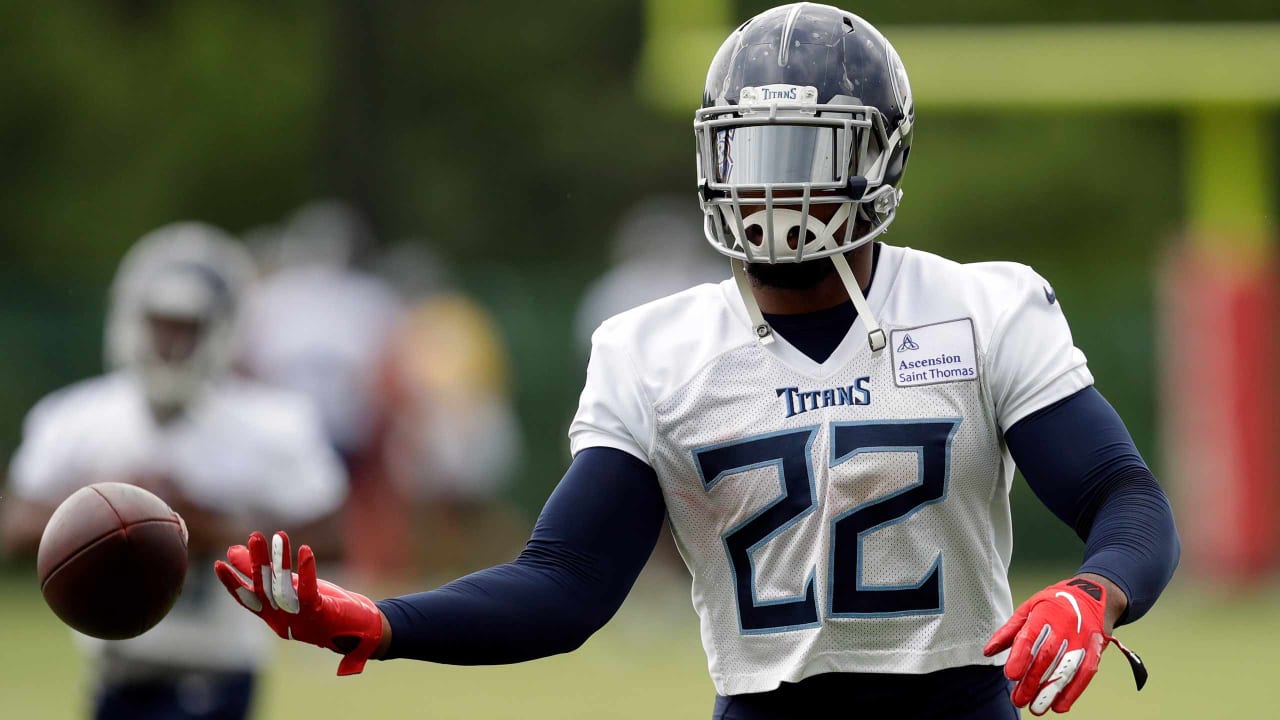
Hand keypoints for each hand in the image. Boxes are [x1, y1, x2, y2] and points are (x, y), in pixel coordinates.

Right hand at [214, 531, 384, 674]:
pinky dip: (306, 571)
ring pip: (285, 588)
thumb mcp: (288, 588)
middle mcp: (282, 620)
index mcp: (272, 616)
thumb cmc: (319, 607)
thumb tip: (232, 551)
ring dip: (281, 560)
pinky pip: (310, 591)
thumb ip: (263, 574)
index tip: (218, 564)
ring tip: (279, 535)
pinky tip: (305, 551)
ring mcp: (300, 619)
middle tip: (255, 536)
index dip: (231, 583)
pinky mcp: (320, 614)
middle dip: (258, 563)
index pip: (247, 599)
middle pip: (265, 589)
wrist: (357, 631)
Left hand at [984, 577, 1146, 714]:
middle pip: (1046, 657)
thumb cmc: (1054, 603)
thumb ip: (1008, 631)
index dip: (1020, 656)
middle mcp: (1064, 626)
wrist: (1092, 596)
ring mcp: (1082, 639)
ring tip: (1036, 708)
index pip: (1030, 637)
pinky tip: (1060, 706)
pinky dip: (1073, 692)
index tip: (1011, 675)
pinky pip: (1085, 673)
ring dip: (1051, 691)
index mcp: (1044, 614)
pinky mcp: (1095, 650)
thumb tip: (988, 651)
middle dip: (1032, 681)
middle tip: (1019, 700)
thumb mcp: (1029, 608)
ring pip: (1065, 668)